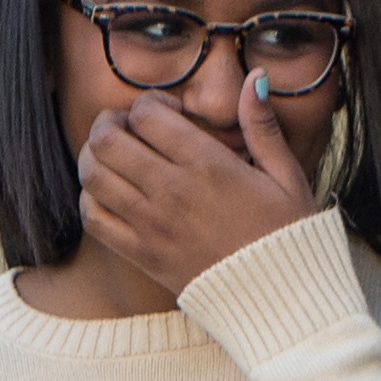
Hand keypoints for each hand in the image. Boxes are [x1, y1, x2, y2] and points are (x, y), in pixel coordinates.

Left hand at [73, 76, 321, 295]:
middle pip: (107, 139)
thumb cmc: (289, 237)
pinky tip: (111, 195)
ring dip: (95, 158)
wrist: (282, 302)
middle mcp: (173, 191)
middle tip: (126, 128)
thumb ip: (263, 126)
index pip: (146, 114)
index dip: (150, 104)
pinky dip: (91, 199)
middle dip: (110, 123)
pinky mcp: (143, 255)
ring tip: (114, 158)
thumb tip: (255, 78)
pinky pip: (94, 218)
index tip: (166, 113)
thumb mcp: (288, 177)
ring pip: (93, 174)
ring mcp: (153, 225)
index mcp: (209, 166)